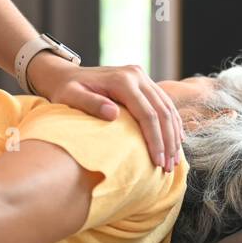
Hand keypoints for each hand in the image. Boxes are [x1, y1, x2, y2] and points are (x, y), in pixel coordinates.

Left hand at [26, 53, 184, 171]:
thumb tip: (113, 114)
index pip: (147, 113)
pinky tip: (175, 141)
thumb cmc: (66, 90)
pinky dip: (172, 123)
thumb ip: (90, 104)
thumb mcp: (70, 96)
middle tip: (168, 167)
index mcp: (122, 80)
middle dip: (168, 142)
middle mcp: (136, 75)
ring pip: (167, 107)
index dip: (155, 140)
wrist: (66, 75)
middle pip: (162, 111)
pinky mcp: (143, 82)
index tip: (157, 162)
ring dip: (173, 135)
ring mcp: (141, 77)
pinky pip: (164, 103)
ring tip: (174, 160)